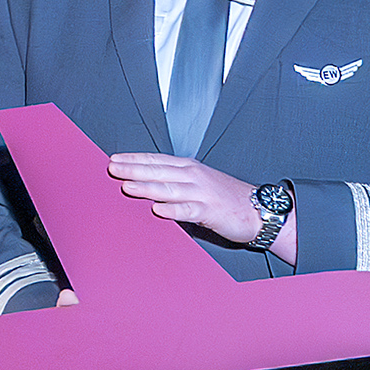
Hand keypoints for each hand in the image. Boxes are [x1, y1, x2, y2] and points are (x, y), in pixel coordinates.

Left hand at [102, 149, 270, 247]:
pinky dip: (173, 210)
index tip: (115, 158)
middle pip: (159, 171)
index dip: (135, 159)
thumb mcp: (199, 183)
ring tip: (127, 187)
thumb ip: (176, 182)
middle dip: (133, 169)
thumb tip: (147, 183)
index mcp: (189, 168)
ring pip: (170, 188)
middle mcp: (194, 176)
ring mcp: (202, 193)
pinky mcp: (210, 211)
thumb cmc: (226, 197)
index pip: (157, 160)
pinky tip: (158, 210)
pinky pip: (188, 210)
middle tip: (112, 168)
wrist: (258, 209)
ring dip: (147, 187)